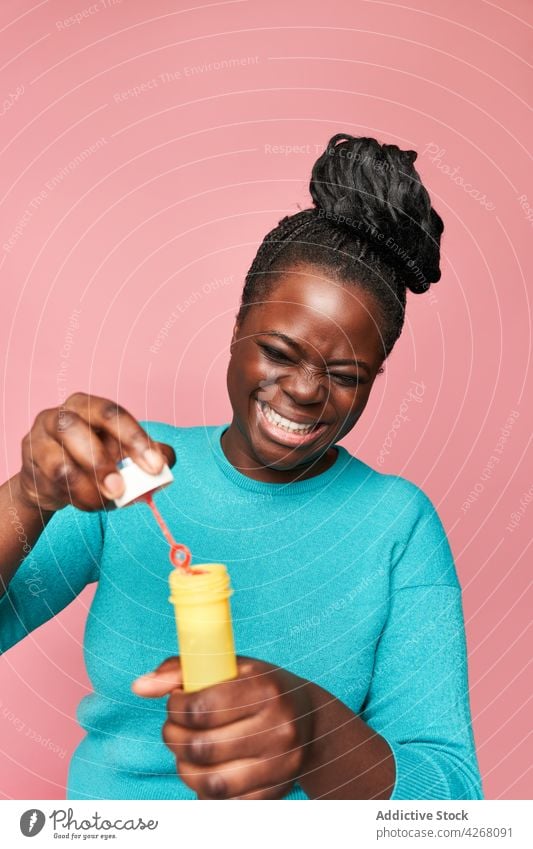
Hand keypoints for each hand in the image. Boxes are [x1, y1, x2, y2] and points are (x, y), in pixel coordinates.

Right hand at [17, 392, 174, 511]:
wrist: (53, 481)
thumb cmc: (94, 458)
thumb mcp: (124, 452)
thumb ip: (149, 453)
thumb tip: (167, 458)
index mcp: (88, 405)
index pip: (111, 414)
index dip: (135, 438)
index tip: (155, 466)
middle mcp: (59, 416)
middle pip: (74, 430)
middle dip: (101, 462)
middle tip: (120, 490)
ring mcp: (39, 440)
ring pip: (59, 464)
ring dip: (87, 489)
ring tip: (107, 501)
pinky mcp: (30, 467)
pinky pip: (52, 486)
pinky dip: (76, 499)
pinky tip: (90, 503)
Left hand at [132, 656, 313, 798]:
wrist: (310, 720)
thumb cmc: (260, 687)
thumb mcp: (230, 666)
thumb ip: (182, 671)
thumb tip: (139, 686)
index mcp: (266, 689)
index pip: (201, 708)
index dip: (175, 707)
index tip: (175, 702)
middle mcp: (279, 728)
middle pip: (201, 748)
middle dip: (173, 737)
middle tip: (173, 728)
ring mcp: (281, 765)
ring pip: (210, 782)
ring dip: (184, 767)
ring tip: (185, 751)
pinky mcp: (276, 793)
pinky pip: (225, 803)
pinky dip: (204, 789)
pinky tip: (205, 770)